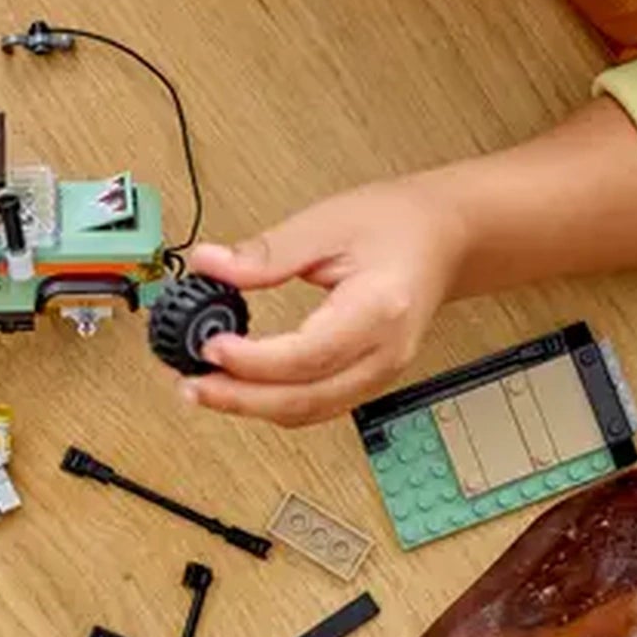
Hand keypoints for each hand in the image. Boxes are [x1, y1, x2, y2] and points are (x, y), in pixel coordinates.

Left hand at [179, 176, 471, 426]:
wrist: (445, 237)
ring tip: (202, 389)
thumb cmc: (398, 225)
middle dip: (240, 399)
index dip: (253, 361)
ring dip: (251, 407)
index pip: (307, 355)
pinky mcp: (368, 379)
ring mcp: (380, 373)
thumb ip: (266, 253)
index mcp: (379, 309)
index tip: (209, 348)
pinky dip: (273, 403)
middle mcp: (384, 353)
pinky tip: (239, 388)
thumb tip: (210, 265)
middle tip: (191, 383)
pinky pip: (316, 406)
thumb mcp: (327, 223)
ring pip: (308, 412)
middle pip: (305, 399)